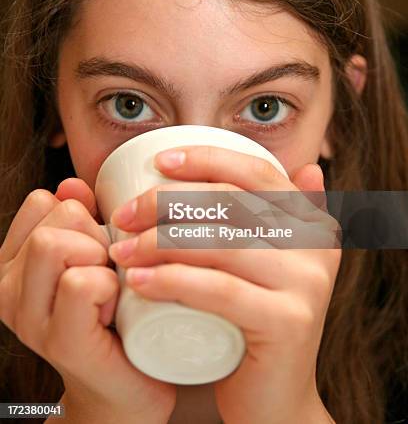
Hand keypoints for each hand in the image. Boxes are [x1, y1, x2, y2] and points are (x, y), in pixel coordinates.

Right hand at [0, 178, 175, 422]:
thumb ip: (79, 218)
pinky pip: (80, 283)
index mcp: (13, 263)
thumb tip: (72, 184)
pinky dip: (108, 287)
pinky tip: (114, 311)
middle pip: (56, 217)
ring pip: (58, 244)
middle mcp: (8, 289)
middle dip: (96, 234)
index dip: (82, 215)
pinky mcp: (59, 340)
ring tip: (110, 290)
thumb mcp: (94, 255)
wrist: (126, 386)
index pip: (43, 201)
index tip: (95, 249)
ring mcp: (28, 318)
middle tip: (109, 270)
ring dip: (100, 259)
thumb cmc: (114, 313)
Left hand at [109, 146, 339, 423]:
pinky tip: (137, 281)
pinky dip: (171, 281)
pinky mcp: (289, 320)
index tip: (159, 163)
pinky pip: (219, 288)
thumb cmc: (254, 322)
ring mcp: (306, 282)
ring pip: (218, 242)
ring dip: (158, 242)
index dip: (207, 160)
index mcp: (310, 222)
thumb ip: (288, 217)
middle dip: (168, 202)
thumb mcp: (270, 263)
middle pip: (231, 202)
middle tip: (124, 216)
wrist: (276, 397)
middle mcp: (316, 245)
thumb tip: (309, 167)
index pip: (256, 172)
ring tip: (121, 250)